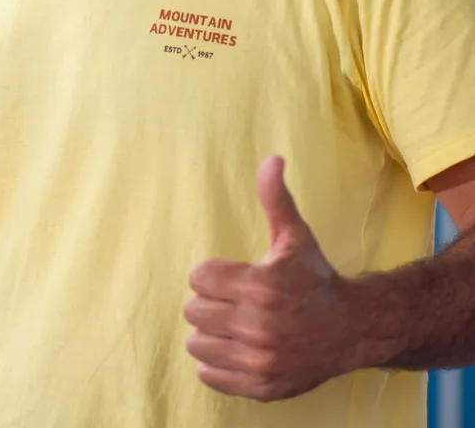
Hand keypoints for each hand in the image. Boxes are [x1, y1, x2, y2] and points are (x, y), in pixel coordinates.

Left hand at [184, 156, 353, 401]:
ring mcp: (260, 361)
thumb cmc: (315, 279)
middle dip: (208, 302)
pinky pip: (210, 375)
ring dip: (209, 333)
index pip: (198, 278)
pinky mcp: (261, 387)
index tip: (227, 276)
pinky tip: (235, 347)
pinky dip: (216, 363)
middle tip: (229, 300)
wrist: (352, 330)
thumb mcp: (295, 236)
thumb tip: (272, 158)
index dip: (210, 274)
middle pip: (194, 311)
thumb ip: (276, 198)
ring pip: (197, 345)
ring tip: (231, 324)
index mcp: (261, 286)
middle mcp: (259, 327)